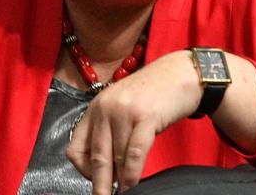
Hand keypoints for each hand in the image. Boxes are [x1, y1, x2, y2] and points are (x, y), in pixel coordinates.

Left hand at [66, 50, 200, 193]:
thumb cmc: (152, 94)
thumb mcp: (122, 107)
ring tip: (125, 193)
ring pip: (117, 158)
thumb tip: (107, 169)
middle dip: (100, 184)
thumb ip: (110, 131)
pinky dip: (133, 173)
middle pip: (97, 157)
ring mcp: (124, 112)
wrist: (179, 72)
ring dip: (121, 181)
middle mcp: (105, 108)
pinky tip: (134, 184)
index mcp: (95, 108)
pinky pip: (134, 153)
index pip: (76, 147)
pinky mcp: (144, 117)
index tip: (95, 179)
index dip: (83, 170)